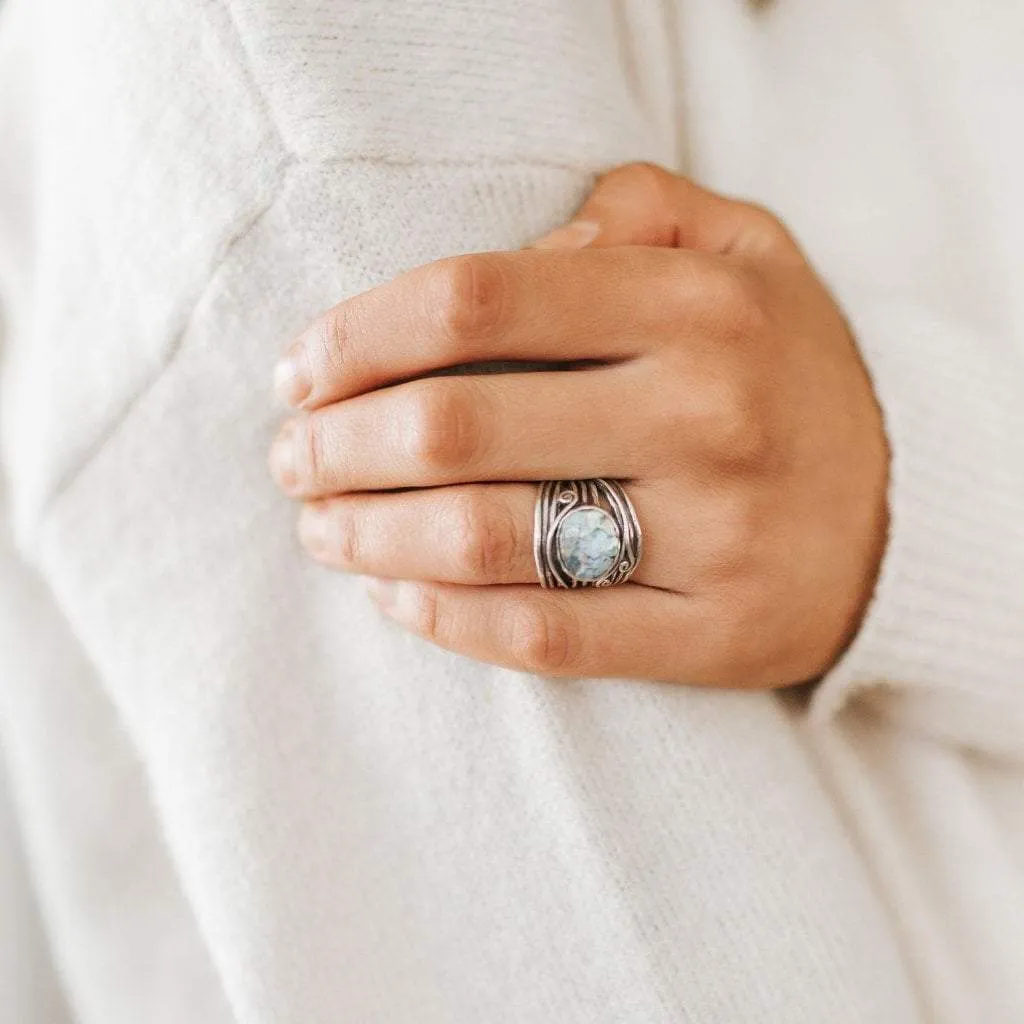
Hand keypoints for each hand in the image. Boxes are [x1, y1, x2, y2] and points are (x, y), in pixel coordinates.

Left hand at [268, 163, 887, 687]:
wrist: (909, 506)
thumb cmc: (786, 370)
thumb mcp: (745, 250)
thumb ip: (637, 211)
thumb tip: (520, 244)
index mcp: (694, 306)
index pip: (475, 300)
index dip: (358, 335)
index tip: (299, 370)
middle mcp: (705, 414)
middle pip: (457, 425)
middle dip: (337, 445)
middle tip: (290, 459)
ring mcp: (714, 534)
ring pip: (486, 540)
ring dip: (369, 537)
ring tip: (320, 528)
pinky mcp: (715, 631)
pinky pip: (550, 635)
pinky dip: (448, 621)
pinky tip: (395, 598)